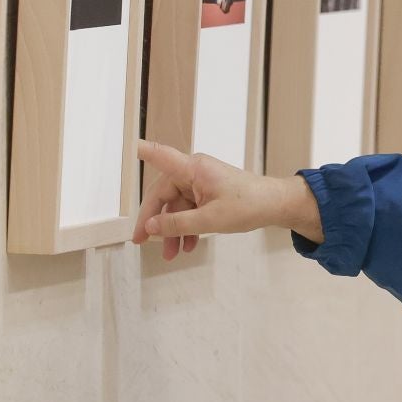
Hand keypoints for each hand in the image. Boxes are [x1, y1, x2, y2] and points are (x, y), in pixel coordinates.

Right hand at [132, 139, 323, 259]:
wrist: (275, 206)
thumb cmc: (248, 205)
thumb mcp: (210, 220)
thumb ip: (177, 223)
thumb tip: (150, 226)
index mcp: (193, 168)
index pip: (159, 155)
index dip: (141, 151)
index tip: (126, 145)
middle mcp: (194, 171)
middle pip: (163, 194)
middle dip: (155, 221)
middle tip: (142, 242)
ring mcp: (201, 182)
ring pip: (176, 207)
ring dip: (173, 231)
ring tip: (171, 255)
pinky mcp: (209, 193)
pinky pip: (190, 210)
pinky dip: (187, 228)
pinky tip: (188, 246)